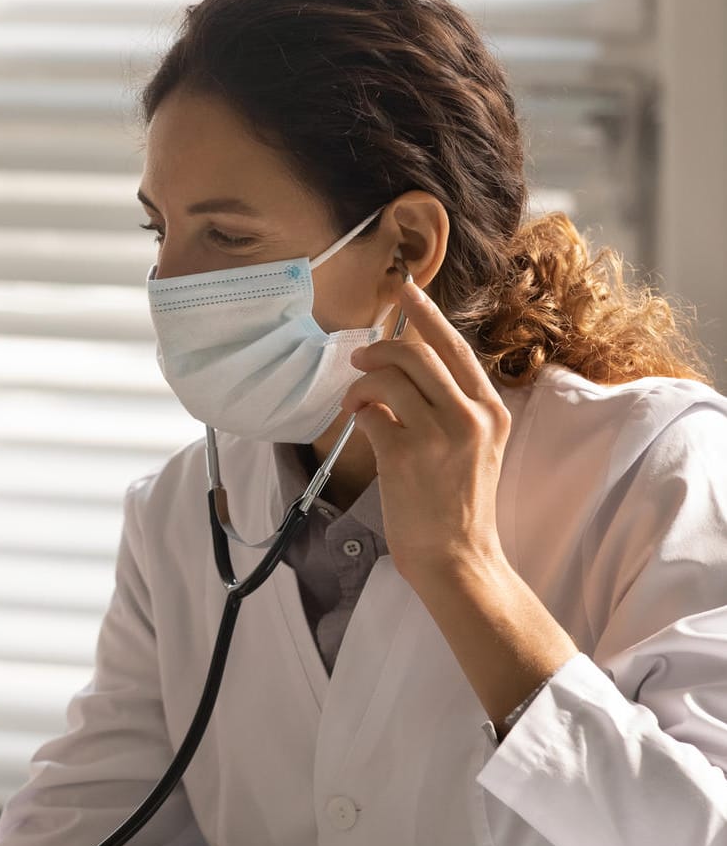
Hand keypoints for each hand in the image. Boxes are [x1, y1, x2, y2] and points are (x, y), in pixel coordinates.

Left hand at [343, 278, 511, 589]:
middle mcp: (472, 416)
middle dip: (379, 350)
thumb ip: (450, 407)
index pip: (456, 348)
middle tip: (359, 360)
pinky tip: (360, 427)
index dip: (426, 314)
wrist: (458, 556)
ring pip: (390, 379)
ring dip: (361, 384)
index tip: (405, 289)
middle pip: (417, 355)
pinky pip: (370, 414)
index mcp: (492, 410)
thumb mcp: (474, 447)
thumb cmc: (457, 505)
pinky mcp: (407, 455)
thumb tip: (402, 371)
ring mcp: (440, 435)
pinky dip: (358, 414)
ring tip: (354, 401)